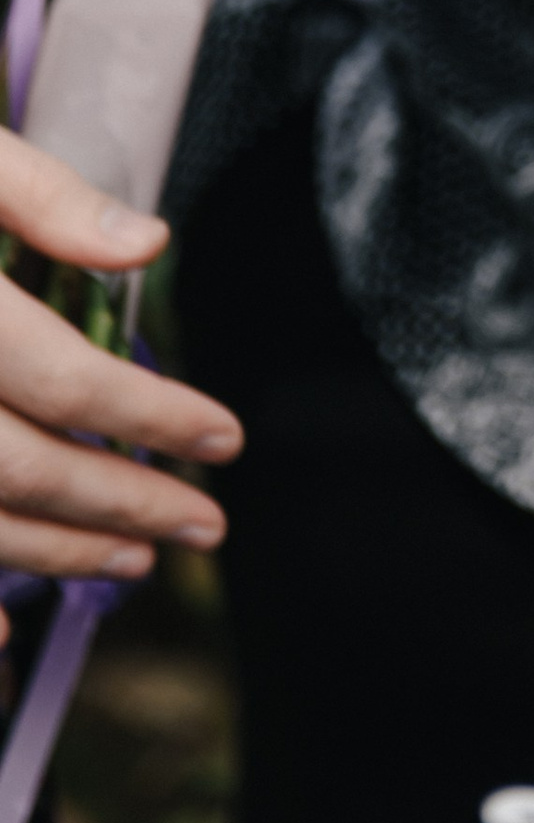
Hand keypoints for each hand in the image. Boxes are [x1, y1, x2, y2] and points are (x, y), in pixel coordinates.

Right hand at [0, 133, 238, 627]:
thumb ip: (46, 198)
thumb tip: (150, 245)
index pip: (64, 375)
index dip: (150, 415)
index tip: (223, 441)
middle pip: (21, 464)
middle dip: (120, 501)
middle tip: (203, 524)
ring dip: (53, 548)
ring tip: (132, 558)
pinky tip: (0, 624)